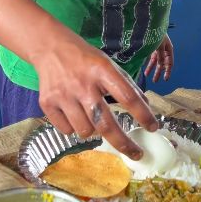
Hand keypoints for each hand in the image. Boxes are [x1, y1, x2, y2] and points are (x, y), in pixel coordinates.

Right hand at [33, 28, 157, 160]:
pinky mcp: (47, 103)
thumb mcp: (108, 63)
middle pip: (106, 123)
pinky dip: (74, 127)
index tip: (153, 127)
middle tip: (137, 153)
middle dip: (124, 143)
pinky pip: (66, 130)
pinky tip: (74, 113)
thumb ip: (126, 83)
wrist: (51, 48)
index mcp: (102, 70)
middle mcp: (83, 84)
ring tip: (93, 117)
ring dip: (94, 131)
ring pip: (86, 131)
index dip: (143, 115)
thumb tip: (145, 105)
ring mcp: (64, 95)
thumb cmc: (85, 58)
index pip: (127, 97)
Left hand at [144, 34, 173, 82]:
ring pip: (155, 60)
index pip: (169, 63)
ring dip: (151, 67)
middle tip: (155, 81)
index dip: (168, 71)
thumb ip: (160, 56)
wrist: (150, 23)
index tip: (165, 79)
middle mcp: (163, 50)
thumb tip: (161, 66)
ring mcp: (157, 48)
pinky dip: (147, 62)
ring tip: (146, 75)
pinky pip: (149, 56)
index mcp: (168, 49)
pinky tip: (143, 66)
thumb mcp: (159, 45)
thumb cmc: (157, 33)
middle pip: (162, 63)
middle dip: (158, 72)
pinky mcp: (151, 47)